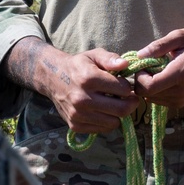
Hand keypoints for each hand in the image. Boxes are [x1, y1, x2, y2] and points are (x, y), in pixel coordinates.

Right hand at [6, 40, 140, 133]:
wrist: (53, 78)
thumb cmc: (78, 65)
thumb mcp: (93, 55)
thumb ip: (110, 58)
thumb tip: (126, 64)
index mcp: (88, 78)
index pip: (123, 89)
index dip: (128, 87)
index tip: (126, 85)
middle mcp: (82, 99)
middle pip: (121, 110)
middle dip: (130, 103)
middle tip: (130, 98)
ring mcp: (78, 114)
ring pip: (114, 122)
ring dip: (118, 114)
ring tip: (113, 103)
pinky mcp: (75, 125)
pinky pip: (102, 129)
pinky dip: (106, 121)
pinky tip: (102, 110)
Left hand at [129, 28, 183, 108]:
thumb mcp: (178, 36)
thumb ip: (158, 46)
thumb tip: (140, 56)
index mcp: (180, 74)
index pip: (150, 87)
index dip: (139, 77)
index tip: (142, 65)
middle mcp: (181, 90)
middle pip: (148, 94)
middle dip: (141, 80)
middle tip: (147, 66)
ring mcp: (182, 98)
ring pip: (151, 99)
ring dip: (147, 86)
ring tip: (155, 70)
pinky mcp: (180, 102)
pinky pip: (158, 100)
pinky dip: (154, 90)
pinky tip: (160, 77)